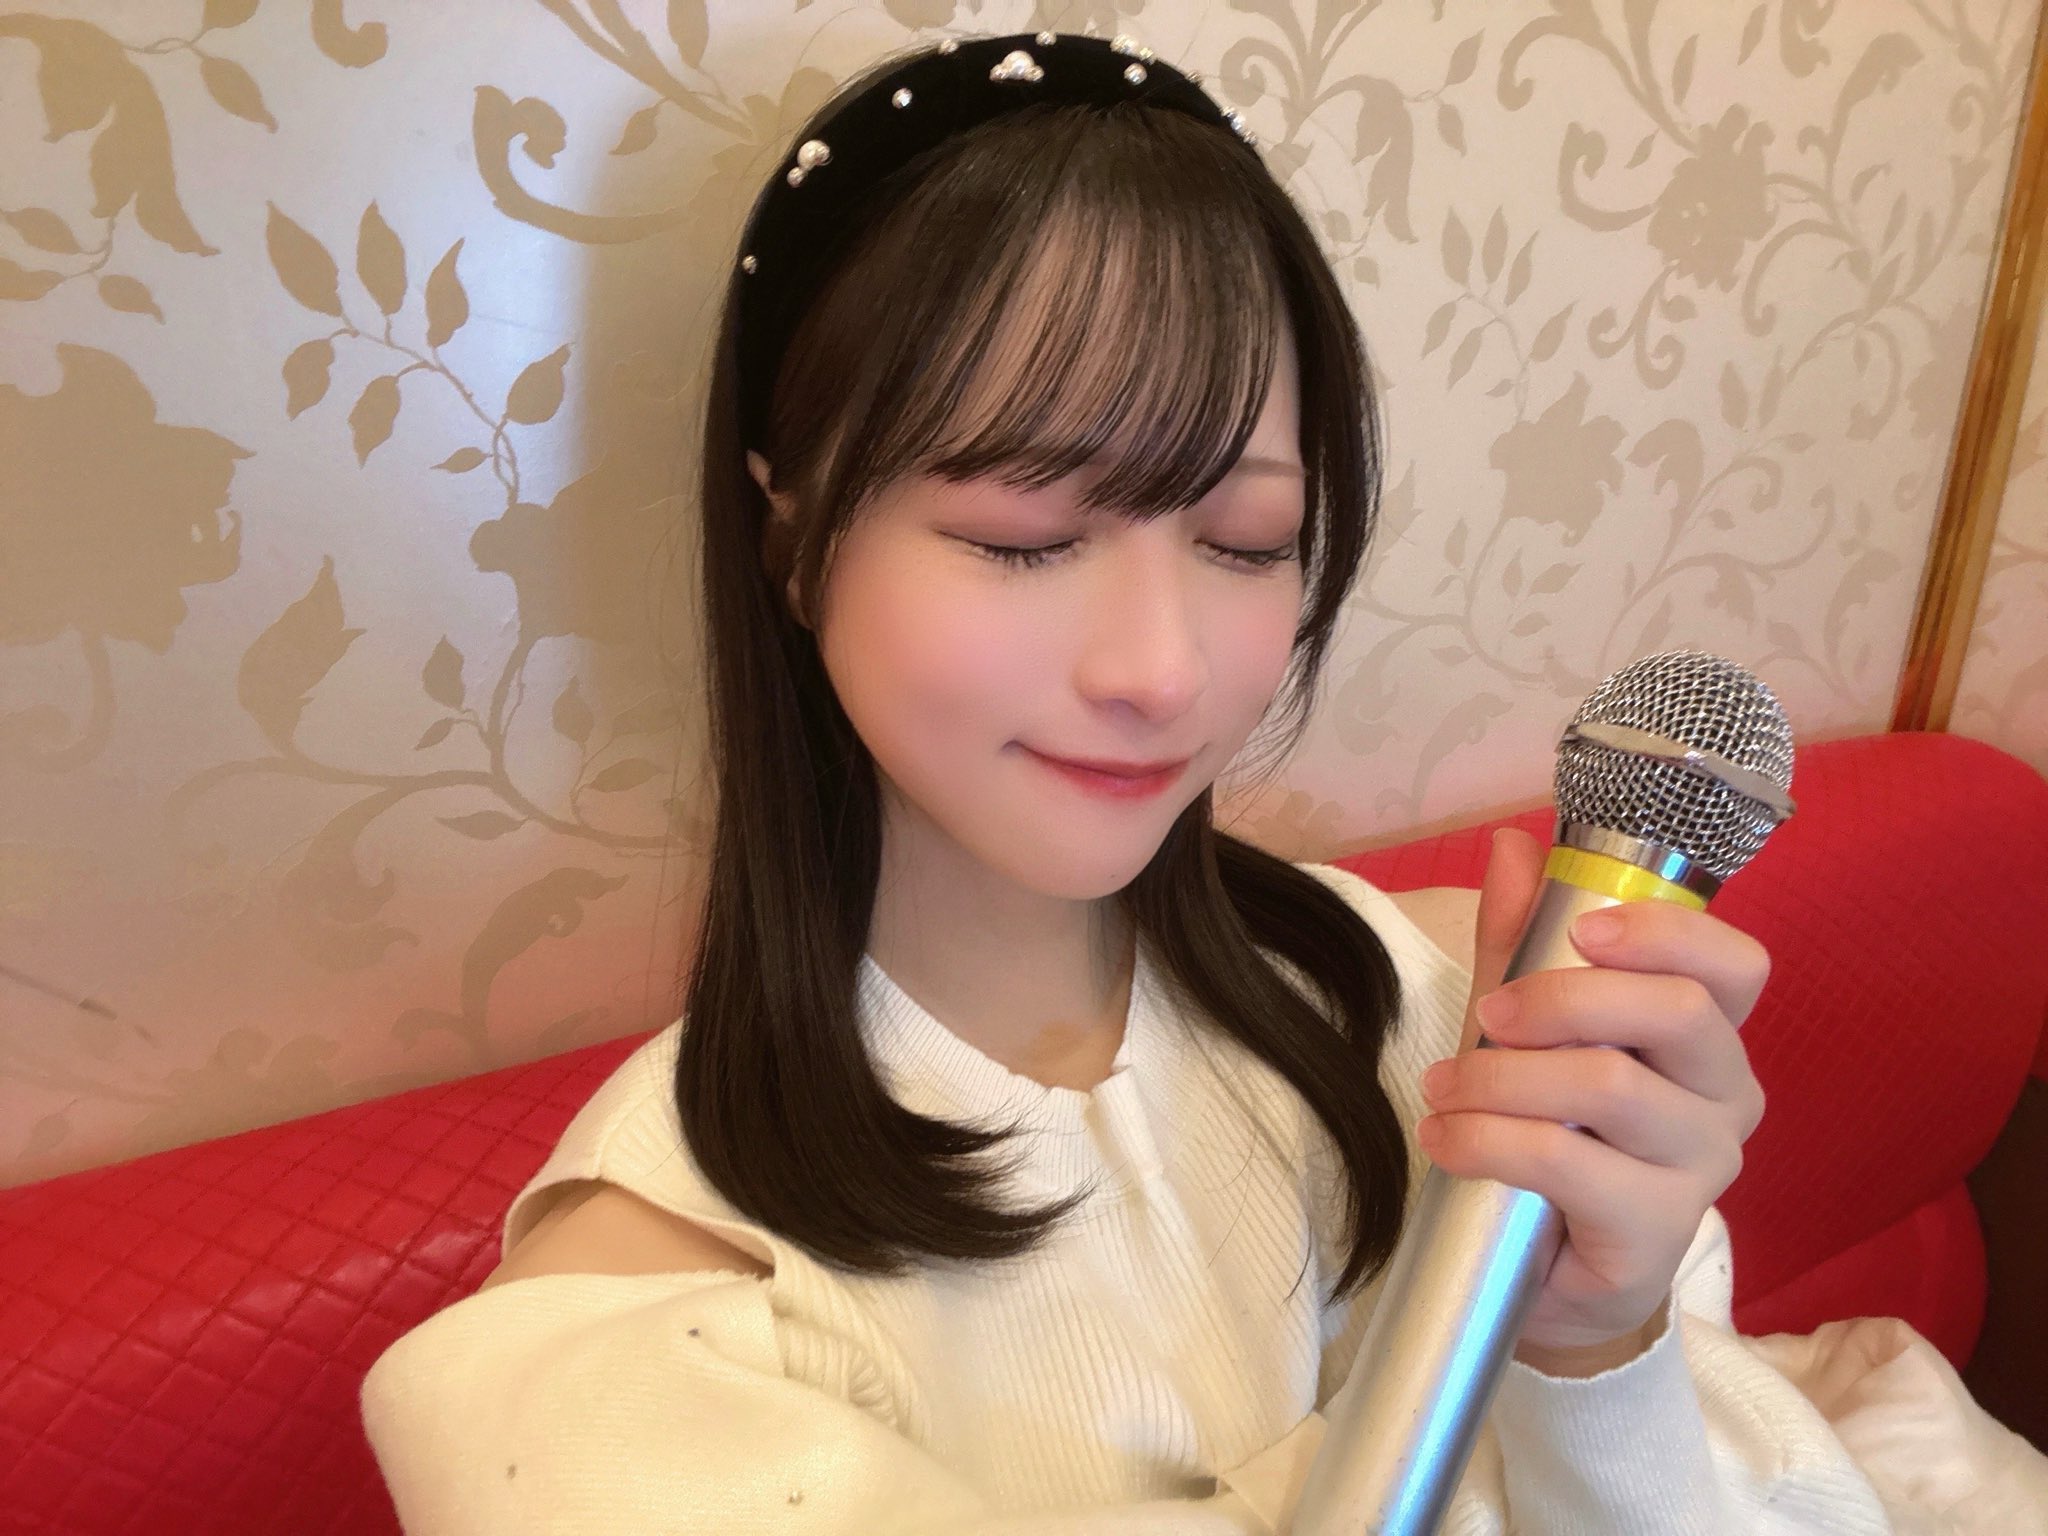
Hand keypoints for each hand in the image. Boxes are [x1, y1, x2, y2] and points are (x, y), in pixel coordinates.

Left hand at [1414, 828, 1769, 1369]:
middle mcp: (1727, 1096)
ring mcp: (1702, 1168)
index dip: (1665, 933)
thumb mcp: (1524, 1025)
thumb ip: (1523, 939)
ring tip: (1446, 1088)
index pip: (1734, 964)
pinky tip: (1447, 1141)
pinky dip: (1491, 1141)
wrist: (1541, 1273)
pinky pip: (1572, 1165)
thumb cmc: (1547, 1131)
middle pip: (1678, 1012)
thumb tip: (1513, 845)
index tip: (1582, 929)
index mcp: (1709, 1035)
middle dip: (1564, 998)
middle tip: (1487, 1014)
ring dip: (1506, 1077)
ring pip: (1612, 1086)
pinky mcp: (1656, 1231)